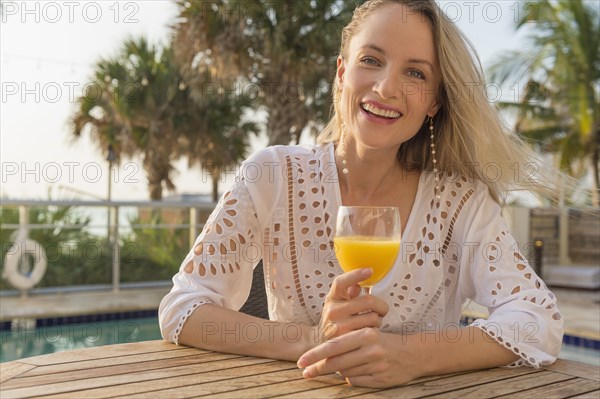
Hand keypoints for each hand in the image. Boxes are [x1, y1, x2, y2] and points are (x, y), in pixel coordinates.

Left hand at [297, 328, 417, 387]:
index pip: (334, 346)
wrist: (414, 353)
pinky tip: (360, 371)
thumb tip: (323, 354)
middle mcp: (371, 350)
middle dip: (318, 368)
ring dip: (341, 371)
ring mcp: (376, 366)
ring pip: (345, 373)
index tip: (301, 361)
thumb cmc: (384, 341)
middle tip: (305, 372)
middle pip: (336, 363)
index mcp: (366, 335)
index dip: (315, 355)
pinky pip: (356, 381)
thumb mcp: (367, 334)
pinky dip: (353, 378)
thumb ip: (347, 341)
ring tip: (348, 363)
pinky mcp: (381, 380)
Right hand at [318, 268, 387, 341]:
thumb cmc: (337, 323)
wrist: (323, 349)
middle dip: (381, 306)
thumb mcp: (339, 305)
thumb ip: (349, 293)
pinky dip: (375, 332)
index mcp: (332, 298)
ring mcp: (338, 326)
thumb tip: (358, 285)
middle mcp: (332, 310)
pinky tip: (369, 334)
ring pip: (373, 317)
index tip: (370, 270)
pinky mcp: (346, 341)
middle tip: (381, 311)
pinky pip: (371, 332)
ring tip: (372, 325)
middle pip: (368, 300)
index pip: (341, 282)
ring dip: (378, 321)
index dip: (356, 274)